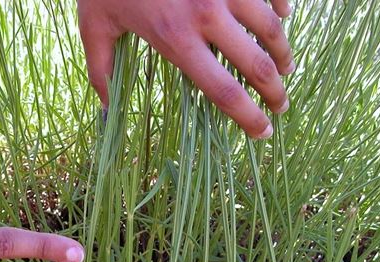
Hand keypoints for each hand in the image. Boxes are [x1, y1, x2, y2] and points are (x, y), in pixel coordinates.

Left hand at [78, 0, 293, 137]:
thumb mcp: (94, 26)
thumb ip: (101, 71)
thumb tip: (105, 112)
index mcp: (176, 39)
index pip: (223, 92)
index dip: (248, 117)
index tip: (263, 132)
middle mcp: (206, 14)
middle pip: (256, 65)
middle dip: (275, 91)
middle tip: (280, 105)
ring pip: (271, 26)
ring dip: (282, 52)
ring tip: (285, 67)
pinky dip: (280, 7)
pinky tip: (281, 18)